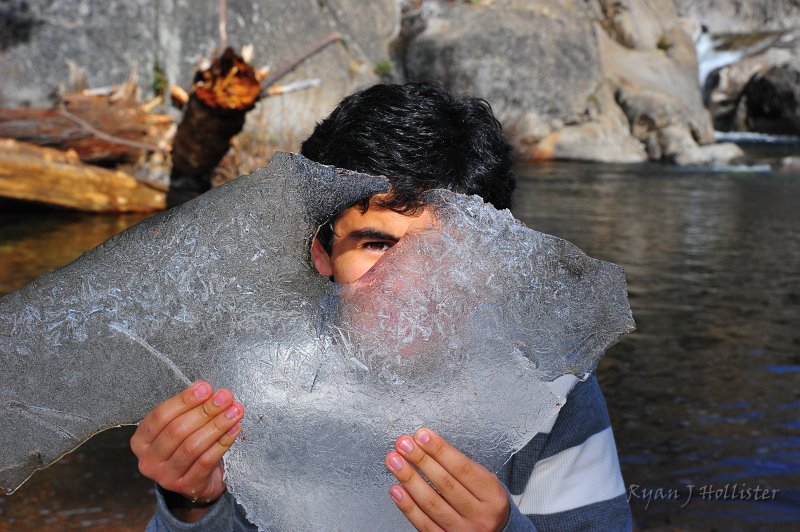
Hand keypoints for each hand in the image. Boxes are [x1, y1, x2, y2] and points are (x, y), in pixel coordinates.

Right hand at [130, 381, 243, 514]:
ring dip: (217, 425)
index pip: (160, 416)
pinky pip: (206, 461)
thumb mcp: (180, 425)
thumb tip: (208, 391)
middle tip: (225, 397)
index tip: (205, 388)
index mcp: (141, 440)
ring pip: (193, 446)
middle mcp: (149, 460)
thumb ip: (190, 409)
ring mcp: (166, 476)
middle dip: (205, 411)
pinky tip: (234, 428)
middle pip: (177, 430)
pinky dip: (223, 442)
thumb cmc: (186, 445)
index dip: (184, 400)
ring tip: (234, 411)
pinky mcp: (187, 486)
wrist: (196, 480)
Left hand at [386, 428, 509, 530]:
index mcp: (492, 495)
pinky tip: (397, 490)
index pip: (462, 468)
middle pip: (445, 483)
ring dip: (409, 479)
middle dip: (420, 460)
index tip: (422, 435)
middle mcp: (481, 516)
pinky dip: (408, 506)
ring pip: (432, 503)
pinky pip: (423, 524)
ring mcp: (464, 531)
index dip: (440, 450)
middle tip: (403, 444)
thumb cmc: (484, 503)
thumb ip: (462, 468)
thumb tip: (427, 445)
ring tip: (395, 461)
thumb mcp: (485, 483)